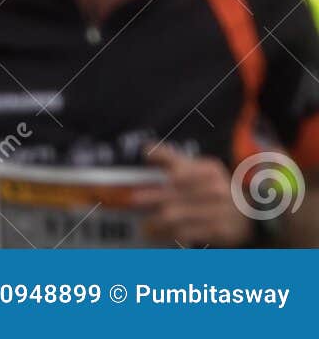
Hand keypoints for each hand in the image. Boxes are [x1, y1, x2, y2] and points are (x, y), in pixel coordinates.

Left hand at [133, 142, 252, 246]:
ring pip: (176, 215)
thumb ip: (173, 159)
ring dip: (155, 221)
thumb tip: (145, 149)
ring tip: (142, 226)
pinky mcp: (219, 231)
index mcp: (209, 170)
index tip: (141, 172)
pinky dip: (168, 234)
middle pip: (174, 194)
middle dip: (150, 197)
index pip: (180, 170)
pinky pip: (186, 232)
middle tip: (134, 200)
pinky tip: (156, 235)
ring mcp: (219, 211)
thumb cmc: (214, 188)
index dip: (161, 168)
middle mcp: (216, 189)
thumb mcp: (200, 168)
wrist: (250, 214)